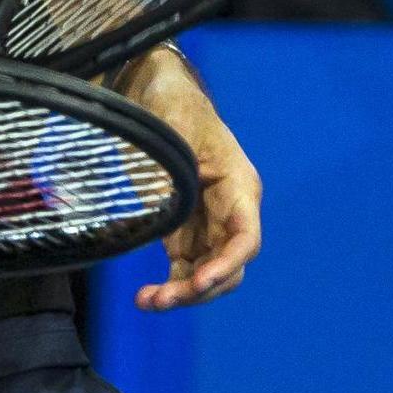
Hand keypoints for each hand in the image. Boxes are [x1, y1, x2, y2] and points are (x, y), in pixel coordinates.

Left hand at [115, 50, 262, 309]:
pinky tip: (146, 298)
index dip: (227, 263)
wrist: (154, 88)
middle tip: (161, 299)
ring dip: (182, 294)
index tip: (199, 281)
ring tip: (148, 303)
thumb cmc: (172, 103)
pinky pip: (184, 267)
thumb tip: (168, 202)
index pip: (245, 237)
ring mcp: (207, 223)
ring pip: (206, 273)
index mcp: (237, 186)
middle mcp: (229, 211)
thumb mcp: (173, 127)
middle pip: (227, 265)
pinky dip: (170, 284)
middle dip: (199, 288)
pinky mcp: (183, 228)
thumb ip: (174, 165)